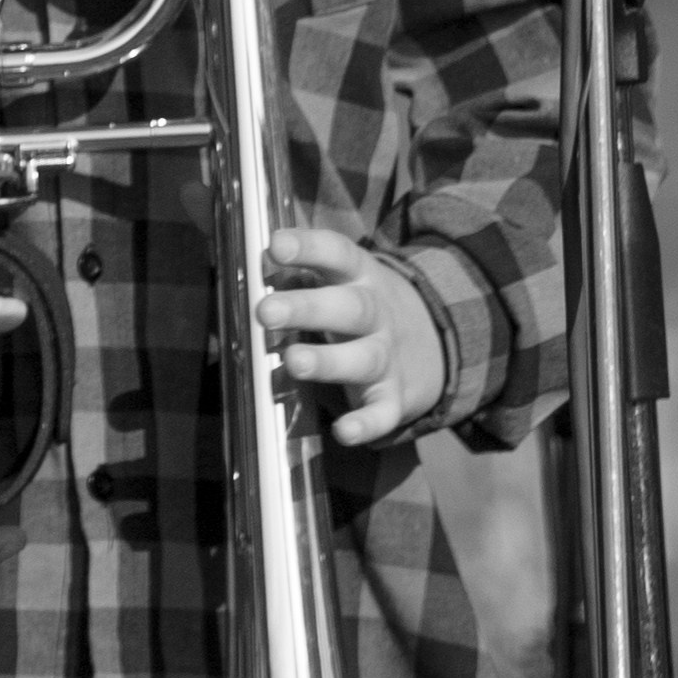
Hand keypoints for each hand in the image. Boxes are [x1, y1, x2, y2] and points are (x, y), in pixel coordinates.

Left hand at [259, 229, 444, 449]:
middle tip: (266, 312)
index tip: (276, 245)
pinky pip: (383, 413)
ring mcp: (388, 356)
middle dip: (307, 309)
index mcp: (360, 276)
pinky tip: (344, 432)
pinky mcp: (394, 397)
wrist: (434, 341)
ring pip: (362, 358)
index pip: (337, 254)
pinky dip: (366, 425)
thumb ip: (298, 277)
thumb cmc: (360, 306)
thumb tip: (243, 279)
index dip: (308, 247)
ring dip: (328, 361)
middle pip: (348, 308)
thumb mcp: (341, 280)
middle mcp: (376, 313)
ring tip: (293, 362)